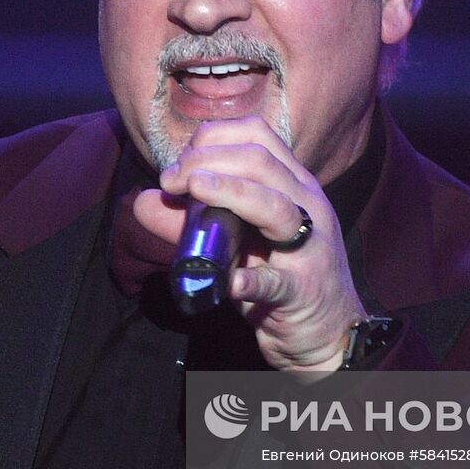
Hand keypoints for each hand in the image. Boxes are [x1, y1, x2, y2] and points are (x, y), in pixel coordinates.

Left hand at [131, 116, 365, 372]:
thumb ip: (190, 222)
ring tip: (194, 190)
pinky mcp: (303, 291)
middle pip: (260, 162)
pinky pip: (278, 281)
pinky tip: (230, 279)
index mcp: (293, 184)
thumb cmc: (277, 275)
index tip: (179, 163)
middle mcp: (307, 205)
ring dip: (232, 193)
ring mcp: (310, 247)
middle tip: (170, 180)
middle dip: (207, 161)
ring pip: (276, 207)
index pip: (257, 134)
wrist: (327, 333)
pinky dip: (252, 278)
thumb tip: (142, 201)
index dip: (212, 138)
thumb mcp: (235, 242)